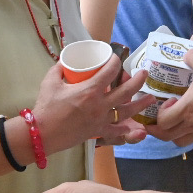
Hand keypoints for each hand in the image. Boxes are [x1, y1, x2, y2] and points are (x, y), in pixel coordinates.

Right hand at [33, 58, 155, 151]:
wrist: (42, 134)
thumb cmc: (46, 107)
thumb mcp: (50, 82)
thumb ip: (59, 69)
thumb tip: (65, 60)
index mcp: (89, 90)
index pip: (109, 71)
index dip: (116, 62)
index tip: (116, 58)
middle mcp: (99, 104)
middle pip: (125, 91)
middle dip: (137, 80)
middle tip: (144, 73)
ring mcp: (101, 119)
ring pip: (126, 111)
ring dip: (140, 104)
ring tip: (150, 98)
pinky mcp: (97, 131)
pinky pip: (116, 130)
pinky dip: (125, 129)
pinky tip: (133, 127)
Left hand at [147, 51, 192, 147]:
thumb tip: (187, 53)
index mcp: (186, 110)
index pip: (162, 121)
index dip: (160, 112)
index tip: (169, 101)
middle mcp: (191, 124)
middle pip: (166, 136)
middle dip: (159, 128)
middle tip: (163, 117)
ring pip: (180, 141)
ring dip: (174, 134)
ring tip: (176, 122)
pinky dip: (190, 133)